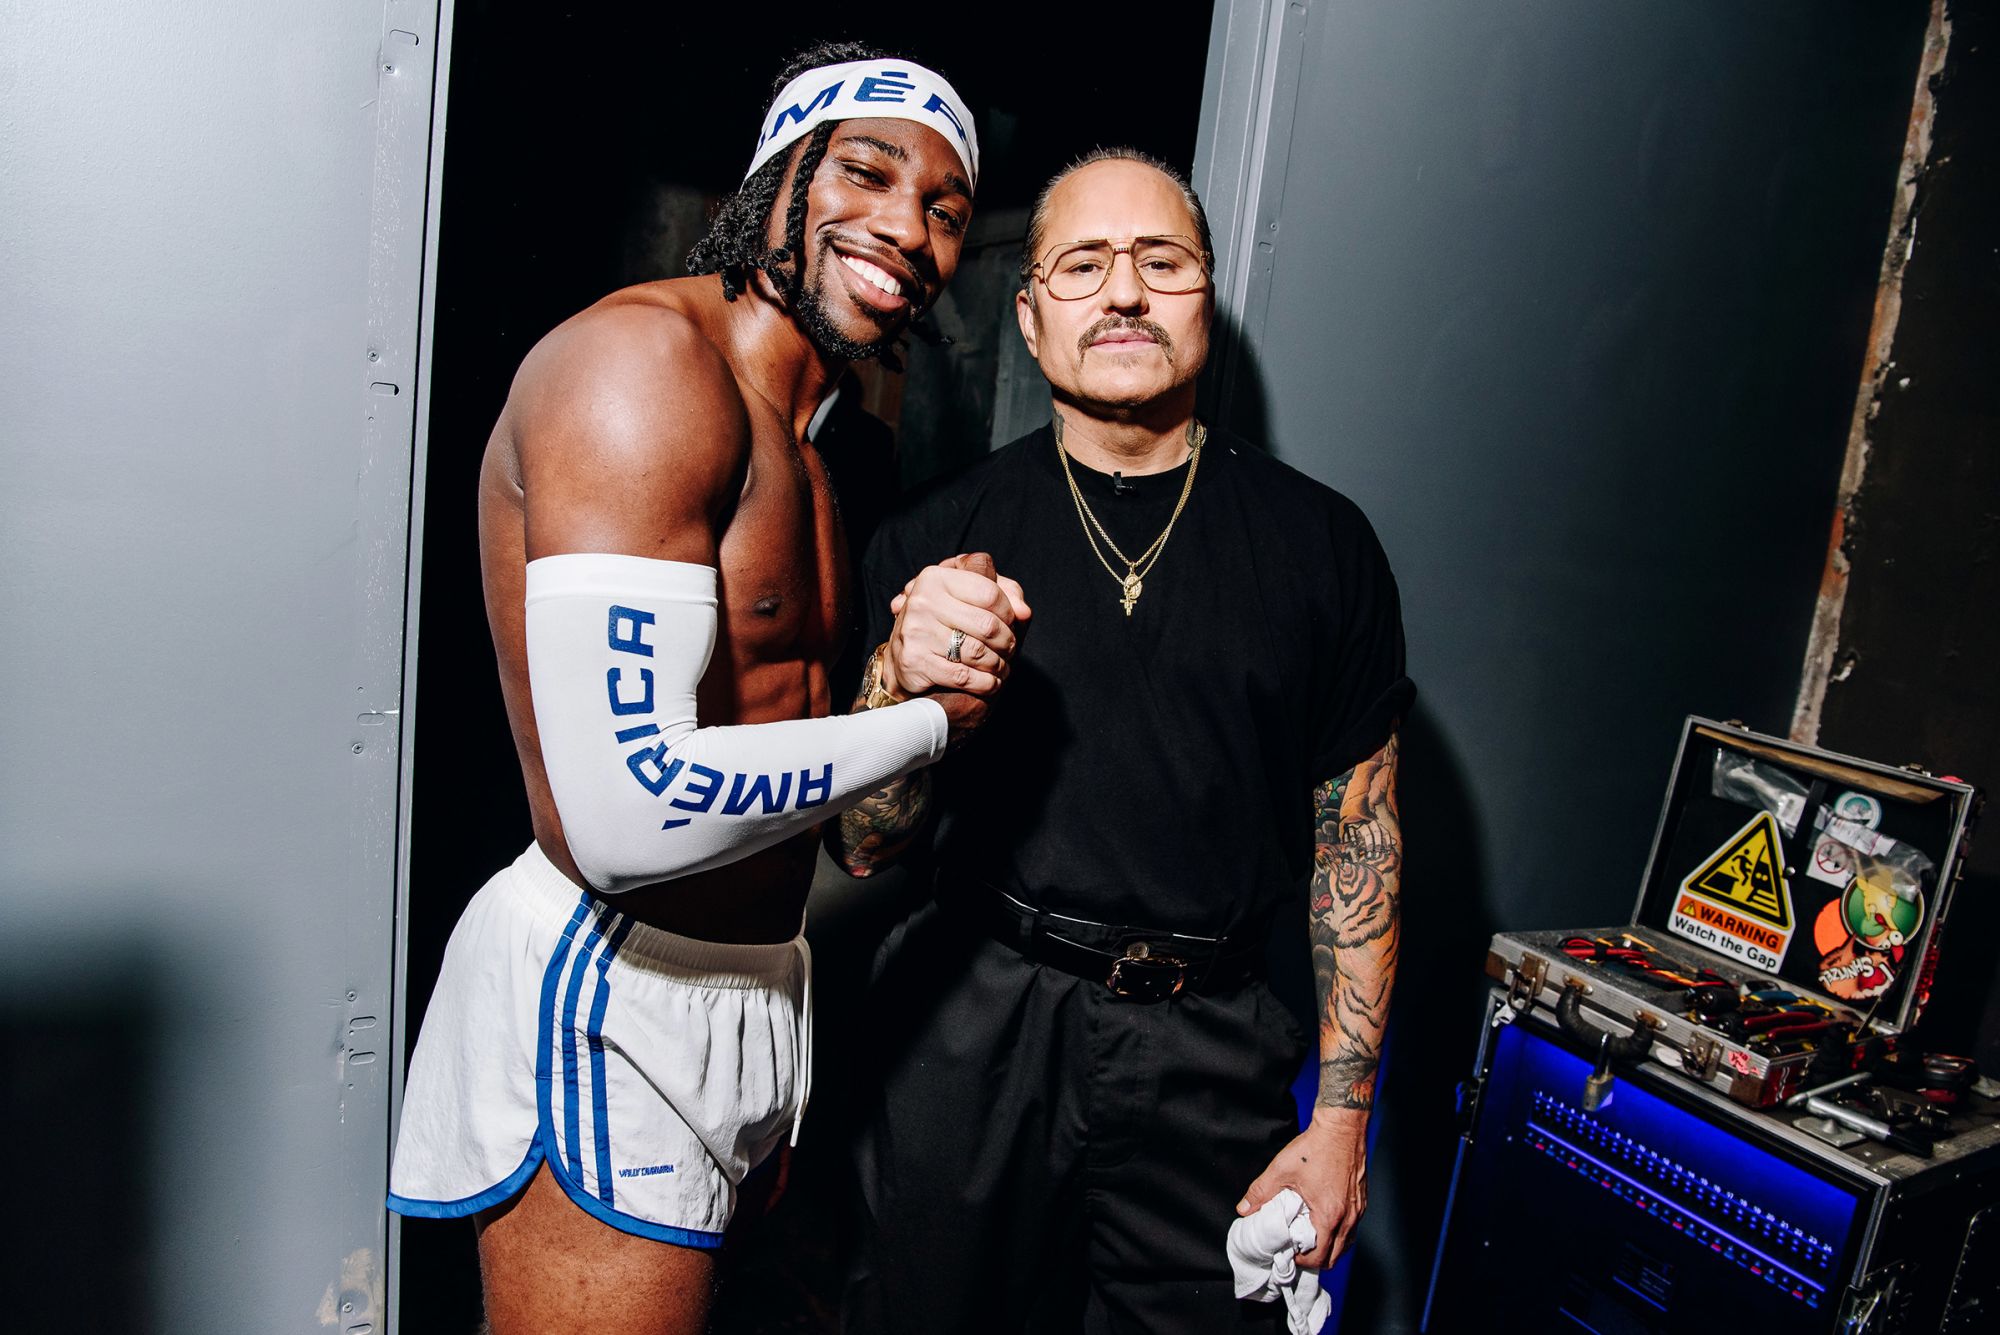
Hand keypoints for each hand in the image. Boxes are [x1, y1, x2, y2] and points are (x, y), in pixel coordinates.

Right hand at [881, 552, 1030, 698]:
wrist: (903, 658)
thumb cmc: (944, 623)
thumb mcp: (969, 597)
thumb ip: (1004, 593)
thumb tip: (1025, 613)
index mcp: (936, 577)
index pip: (990, 593)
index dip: (1009, 611)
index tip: (1011, 623)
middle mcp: (923, 601)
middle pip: (988, 624)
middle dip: (1007, 642)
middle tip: (1009, 650)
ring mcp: (916, 631)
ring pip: (978, 652)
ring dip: (998, 665)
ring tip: (1001, 667)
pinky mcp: (915, 661)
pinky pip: (963, 676)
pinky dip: (984, 683)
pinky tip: (990, 682)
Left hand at [1235, 1107, 1368, 1269]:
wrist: (1342, 1127)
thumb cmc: (1316, 1147)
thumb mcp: (1281, 1170)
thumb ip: (1260, 1192)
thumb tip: (1245, 1209)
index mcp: (1329, 1215)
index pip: (1319, 1256)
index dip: (1301, 1261)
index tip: (1288, 1254)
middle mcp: (1348, 1217)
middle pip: (1335, 1256)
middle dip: (1315, 1259)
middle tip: (1298, 1249)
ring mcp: (1358, 1210)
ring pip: (1346, 1244)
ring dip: (1328, 1247)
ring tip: (1309, 1237)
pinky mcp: (1362, 1201)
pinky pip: (1352, 1228)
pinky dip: (1338, 1233)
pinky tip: (1323, 1221)